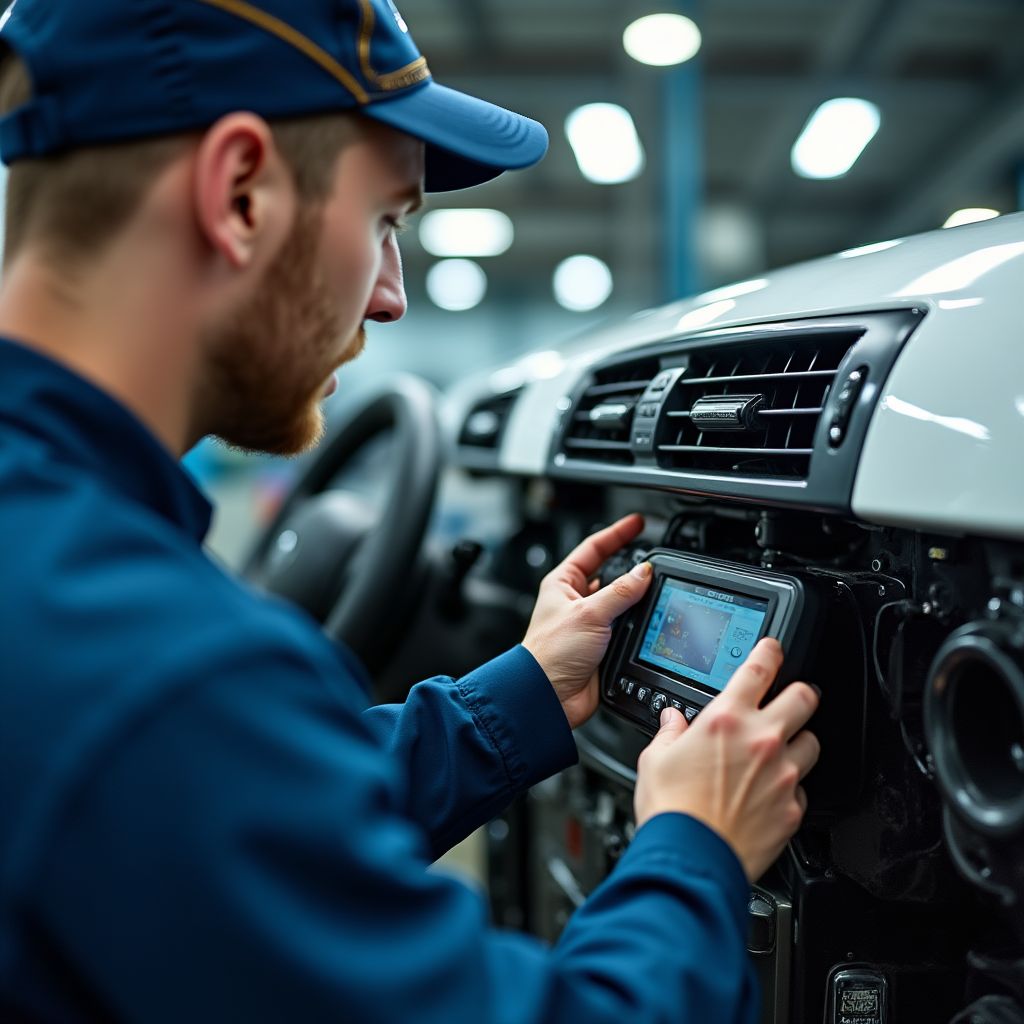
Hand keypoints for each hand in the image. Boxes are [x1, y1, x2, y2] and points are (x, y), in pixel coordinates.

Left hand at [522, 513, 653, 729]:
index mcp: (563, 583)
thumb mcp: (589, 613)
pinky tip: (650, 622)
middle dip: (632, 568)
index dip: (617, 534)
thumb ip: (620, 591)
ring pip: (623, 602)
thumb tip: (644, 572)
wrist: (549, 697)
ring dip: (637, 600)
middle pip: (612, 574)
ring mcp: (591, 623)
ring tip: (655, 592)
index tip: (637, 523)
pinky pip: (628, 628)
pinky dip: (640, 625)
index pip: (594, 548)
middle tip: (655, 559)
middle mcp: (576, 601)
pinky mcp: (604, 646)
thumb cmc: (550, 654)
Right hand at [633, 638, 819, 881]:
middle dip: (802, 691)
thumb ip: (669, 733)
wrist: (692, 857)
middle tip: (794, 696)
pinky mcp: (792, 809)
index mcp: (726, 719)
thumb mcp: (655, 759)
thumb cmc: (671, 809)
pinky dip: (791, 788)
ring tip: (782, 749)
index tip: (773, 649)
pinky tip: (773, 794)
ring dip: (800, 741)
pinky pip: (802, 789)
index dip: (770, 651)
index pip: (760, 668)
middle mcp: (762, 740)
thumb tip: (672, 721)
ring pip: (813, 742)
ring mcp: (783, 775)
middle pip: (805, 697)